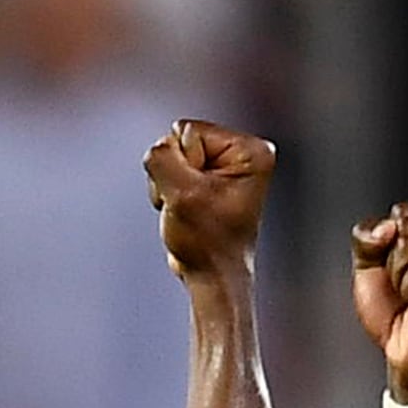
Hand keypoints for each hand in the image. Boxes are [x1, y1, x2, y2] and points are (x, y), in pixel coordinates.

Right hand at [148, 120, 275, 281]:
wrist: (213, 276)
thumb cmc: (207, 241)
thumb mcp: (181, 194)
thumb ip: (162, 158)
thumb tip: (156, 149)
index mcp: (250, 150)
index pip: (189, 131)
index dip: (182, 164)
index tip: (198, 196)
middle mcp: (244, 152)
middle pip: (180, 141)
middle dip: (174, 174)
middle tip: (190, 205)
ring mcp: (227, 165)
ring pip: (172, 157)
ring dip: (170, 186)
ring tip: (189, 211)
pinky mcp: (211, 178)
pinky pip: (172, 170)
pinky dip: (171, 192)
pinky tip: (186, 211)